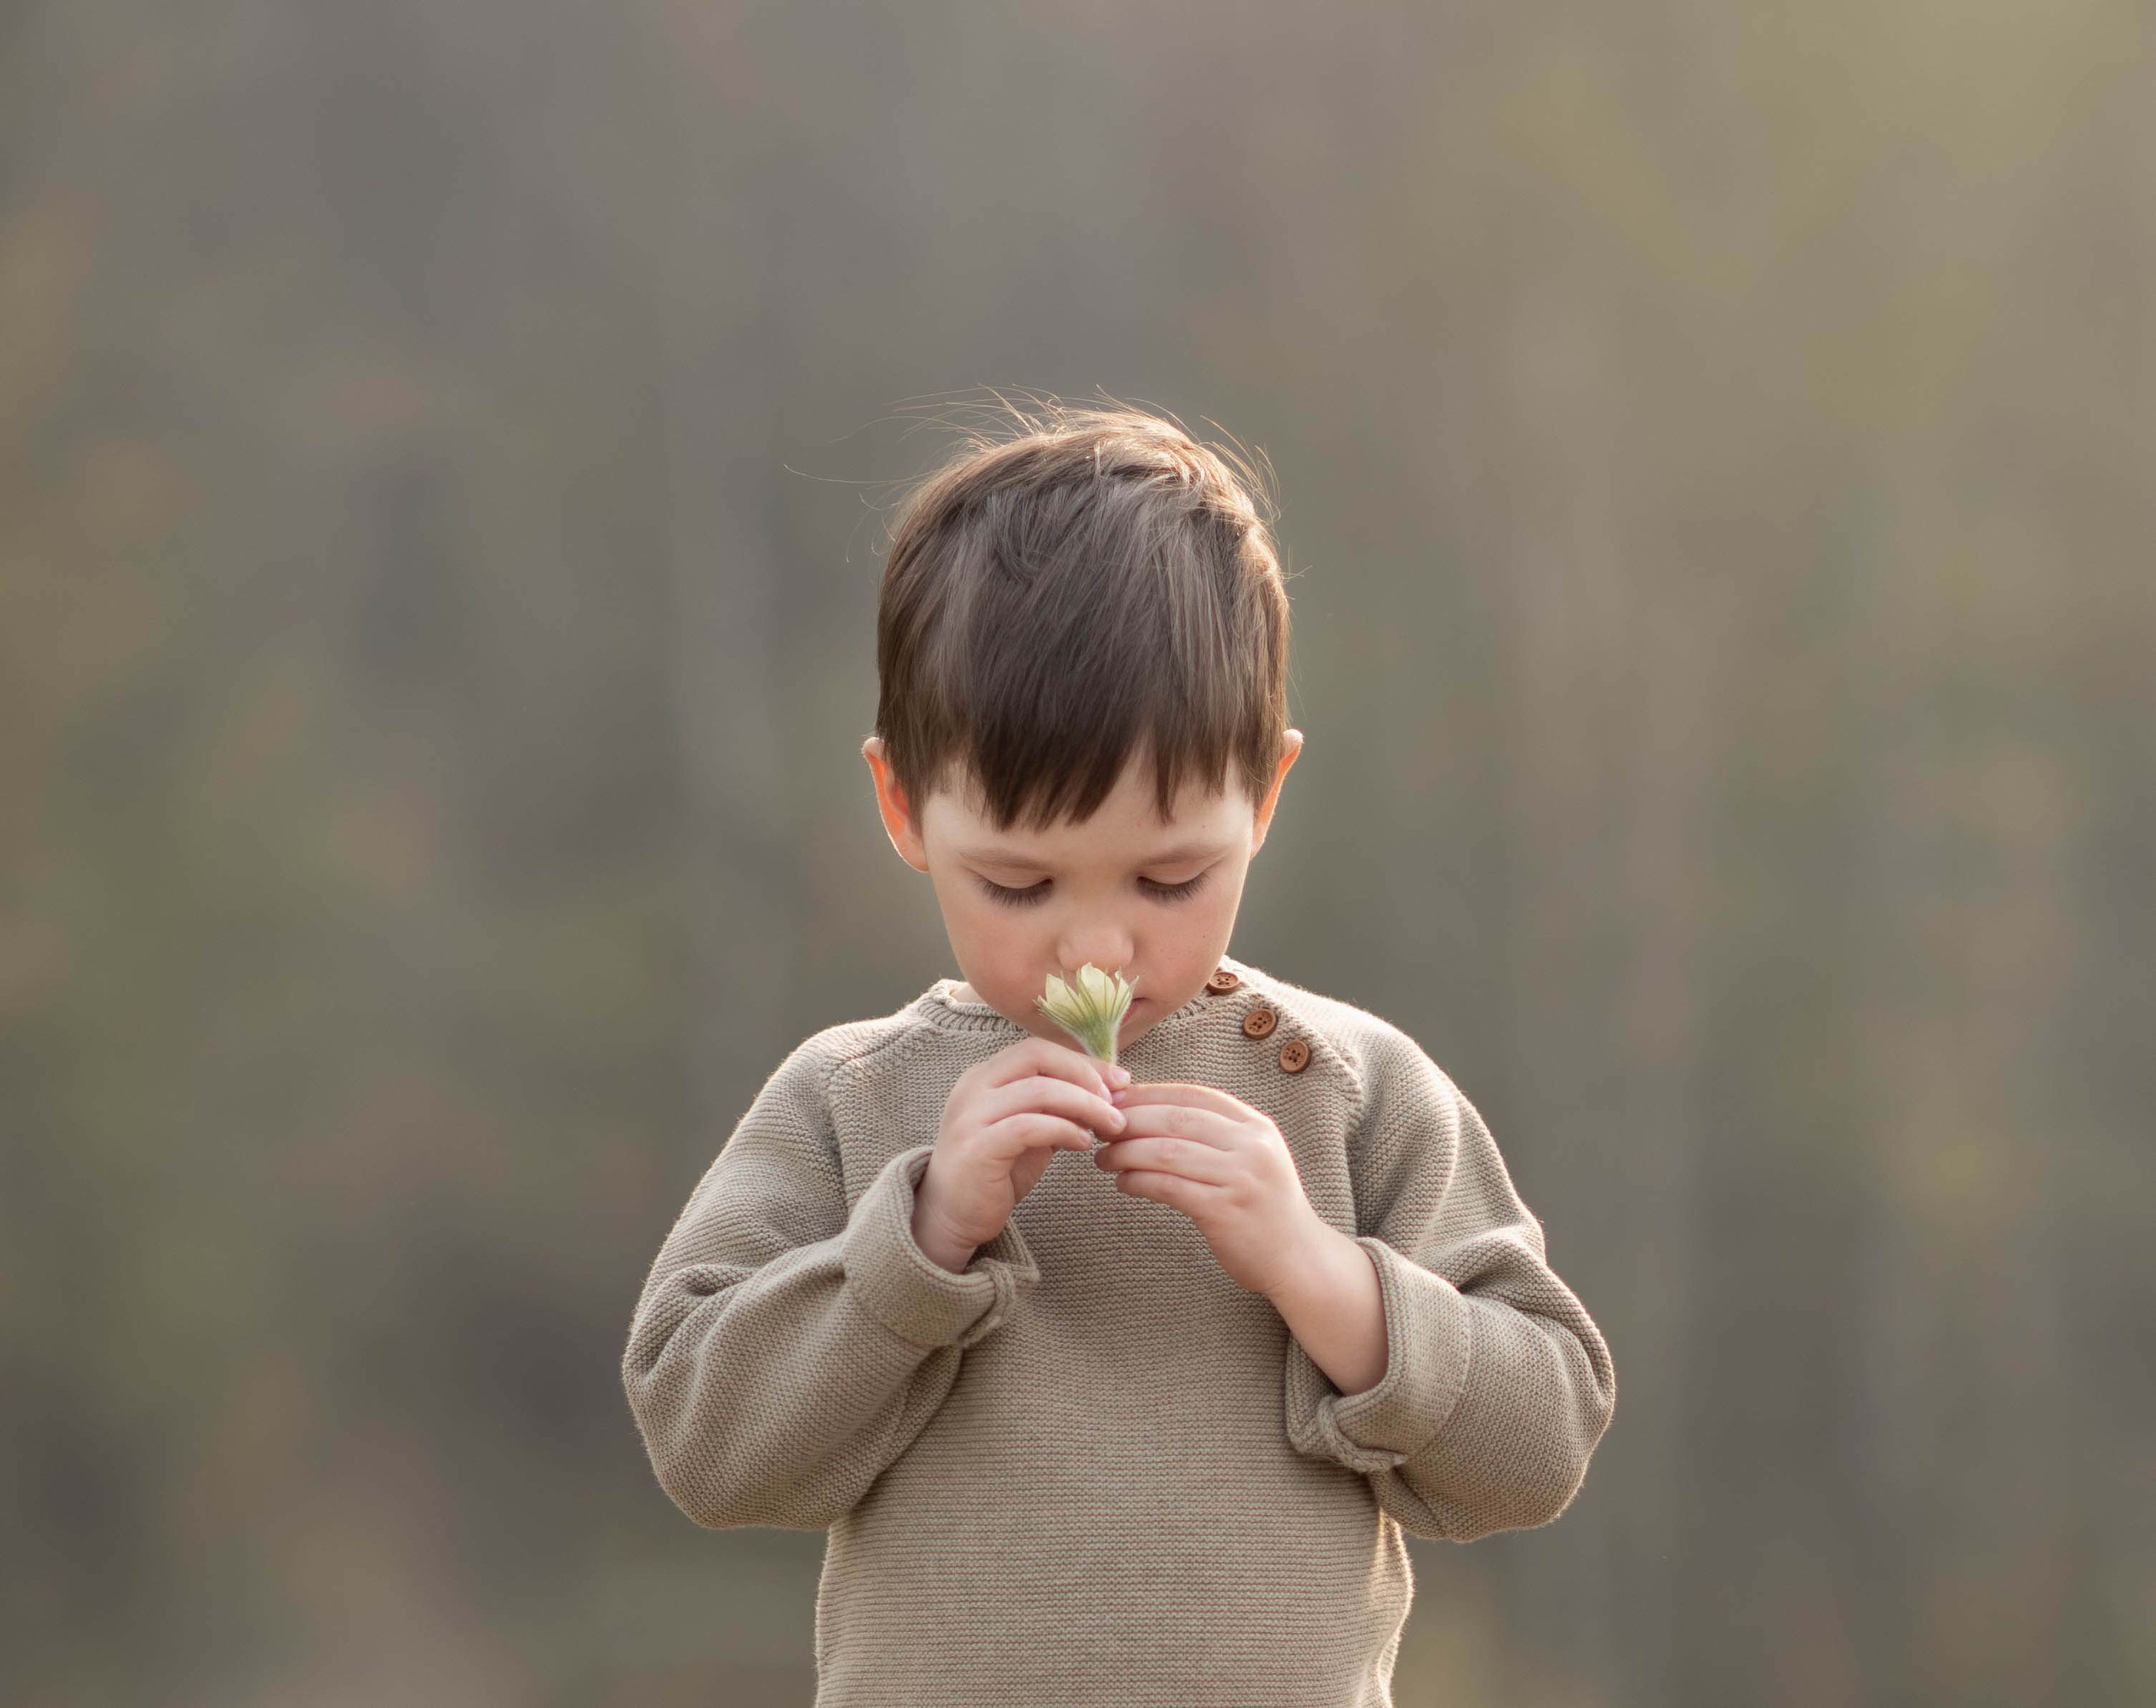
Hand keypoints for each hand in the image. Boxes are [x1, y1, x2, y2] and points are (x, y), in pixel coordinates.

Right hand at [916, 1037, 1129, 1261]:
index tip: (1120, 1081)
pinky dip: (1064, 1129)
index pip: (1038, 1049)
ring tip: (1110, 1125)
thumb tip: (1107, 1092)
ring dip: (1085, 1105)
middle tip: (1116, 1101)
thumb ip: (1056, 1108)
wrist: (952, 1216)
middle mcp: (973, 1087)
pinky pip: (1029, 1127)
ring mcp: (970, 1116)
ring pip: (1039, 1090)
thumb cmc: (995, 1171)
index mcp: (984, 1076)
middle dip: (1085, 1075)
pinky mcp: (976, 1147)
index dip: (1083, 1061)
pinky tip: (1083, 1143)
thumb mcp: (1030, 1131)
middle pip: (1037, 1056)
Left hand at [1092, 1080, 1324, 1296]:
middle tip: (1099, 1129)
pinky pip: (1168, 1187)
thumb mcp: (1251, 1156)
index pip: (1193, 1094)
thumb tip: (1146, 1110)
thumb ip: (1213, 1133)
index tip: (1115, 1099)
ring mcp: (1240, 1178)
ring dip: (1125, 1152)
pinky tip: (1122, 1183)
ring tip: (1103, 1158)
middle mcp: (1251, 1146)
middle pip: (1174, 1119)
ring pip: (1166, 1152)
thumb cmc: (1262, 1205)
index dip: (1149, 1093)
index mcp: (1255, 1126)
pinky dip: (1137, 1181)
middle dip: (1129, 1120)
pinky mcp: (1225, 1211)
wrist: (1298, 1257)